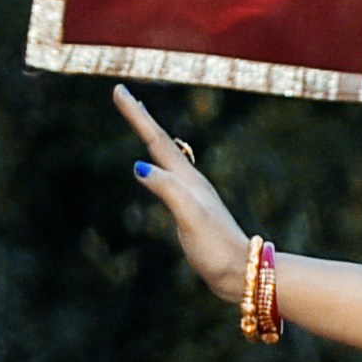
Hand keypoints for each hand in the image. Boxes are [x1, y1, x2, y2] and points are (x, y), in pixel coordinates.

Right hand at [112, 85, 252, 298]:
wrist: (242, 271)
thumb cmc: (216, 248)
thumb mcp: (190, 218)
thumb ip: (168, 191)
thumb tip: (139, 166)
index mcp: (188, 180)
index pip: (156, 140)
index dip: (137, 115)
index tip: (120, 90)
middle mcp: (190, 182)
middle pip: (161, 142)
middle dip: (140, 118)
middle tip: (123, 94)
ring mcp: (191, 195)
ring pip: (165, 156)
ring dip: (149, 136)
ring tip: (140, 121)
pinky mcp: (191, 209)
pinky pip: (168, 175)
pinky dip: (157, 162)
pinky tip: (155, 167)